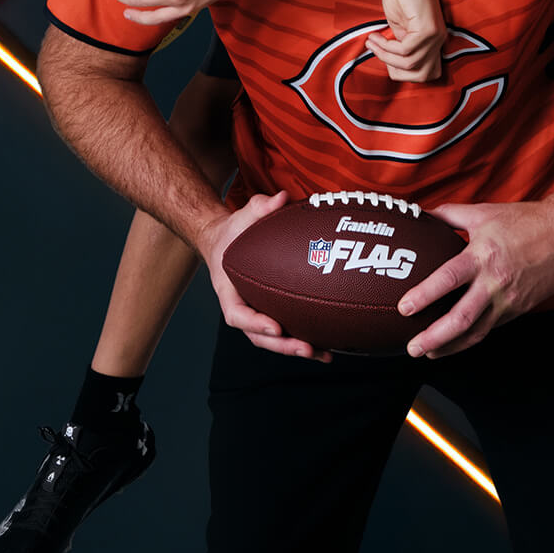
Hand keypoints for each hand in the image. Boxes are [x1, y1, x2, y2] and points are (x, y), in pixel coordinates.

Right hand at [197, 191, 331, 362]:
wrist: (225, 243)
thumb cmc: (233, 232)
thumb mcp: (242, 216)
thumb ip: (259, 207)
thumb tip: (280, 198)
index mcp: (228, 291)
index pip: (237, 314)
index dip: (255, 323)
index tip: (275, 326)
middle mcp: (242, 307)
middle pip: (259, 336)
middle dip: (282, 346)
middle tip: (306, 347)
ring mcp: (256, 313)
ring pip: (274, 341)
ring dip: (296, 349)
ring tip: (322, 354)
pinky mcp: (271, 313)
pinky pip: (286, 331)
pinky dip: (305, 340)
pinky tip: (328, 346)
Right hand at [366, 0, 445, 82]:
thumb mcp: (400, 27)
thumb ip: (402, 45)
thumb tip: (392, 63)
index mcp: (435, 40)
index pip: (429, 73)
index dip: (405, 73)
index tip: (386, 58)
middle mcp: (440, 40)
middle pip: (423, 75)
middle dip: (397, 71)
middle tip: (380, 55)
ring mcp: (435, 35)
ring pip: (410, 64)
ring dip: (385, 56)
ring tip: (372, 42)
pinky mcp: (427, 29)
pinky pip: (405, 51)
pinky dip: (386, 47)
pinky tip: (376, 36)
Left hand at [398, 198, 553, 358]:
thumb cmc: (525, 221)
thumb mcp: (482, 212)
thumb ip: (449, 215)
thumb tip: (421, 214)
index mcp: (483, 256)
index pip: (448, 279)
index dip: (424, 295)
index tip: (404, 308)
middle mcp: (495, 282)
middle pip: (461, 319)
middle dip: (434, 337)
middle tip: (413, 346)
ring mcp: (508, 300)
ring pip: (476, 332)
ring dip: (450, 346)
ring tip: (430, 352)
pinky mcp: (518, 309)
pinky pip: (491, 327)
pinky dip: (471, 337)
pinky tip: (457, 340)